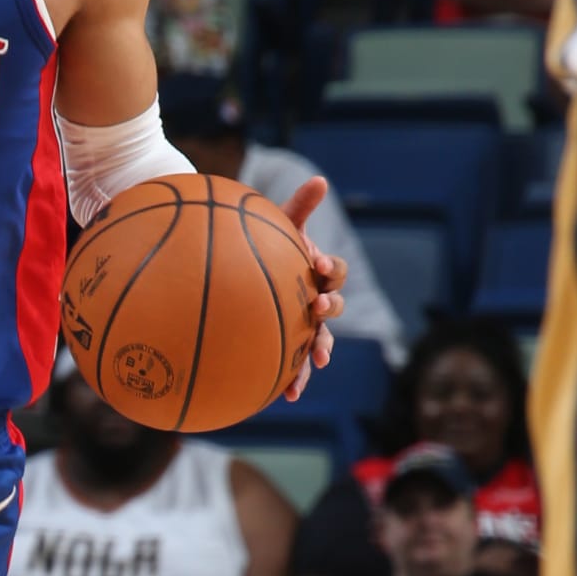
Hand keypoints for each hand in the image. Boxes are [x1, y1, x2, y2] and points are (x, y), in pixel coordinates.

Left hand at [278, 176, 346, 401]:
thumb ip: (299, 206)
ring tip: (317, 363)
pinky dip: (294, 378)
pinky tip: (284, 396)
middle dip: (330, 306)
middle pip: (334, 305)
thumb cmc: (263, 245)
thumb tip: (320, 179)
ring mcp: (303, 323)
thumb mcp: (279, 225)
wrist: (241, 271)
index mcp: (316, 271)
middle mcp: (315, 298)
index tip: (320, 265)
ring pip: (320, 340)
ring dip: (320, 350)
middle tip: (317, 305)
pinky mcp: (288, 345)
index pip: (336, 271)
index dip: (333, 269)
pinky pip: (294, 363)